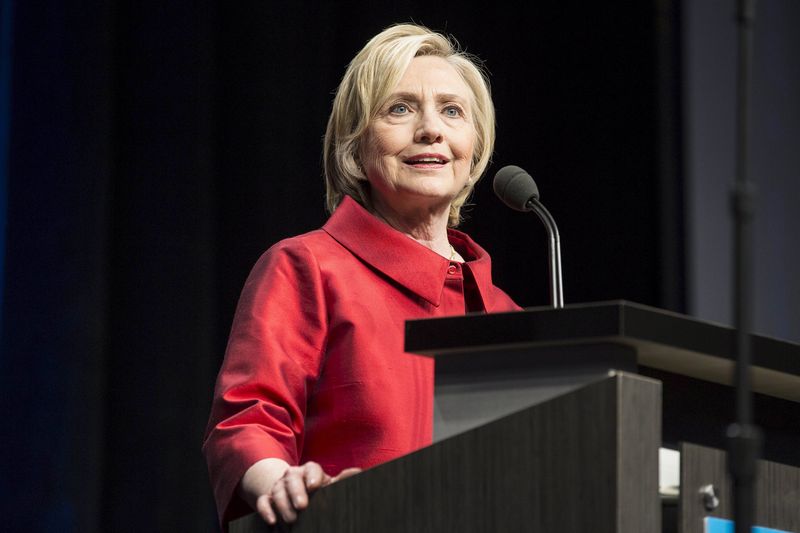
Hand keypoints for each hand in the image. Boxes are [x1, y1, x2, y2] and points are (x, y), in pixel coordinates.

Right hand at [241, 459, 360, 524]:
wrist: (296, 497)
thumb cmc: (318, 492)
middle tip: (302, 507)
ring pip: (277, 490)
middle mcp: (293, 475)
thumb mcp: (329, 486)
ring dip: (283, 505)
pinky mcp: (268, 498)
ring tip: (291, 520)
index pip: (311, 468)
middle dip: (296, 492)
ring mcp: (279, 486)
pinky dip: (266, 510)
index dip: (313, 476)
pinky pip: (263, 501)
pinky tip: (272, 521)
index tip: (315, 486)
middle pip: (292, 478)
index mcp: (310, 471)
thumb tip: (357, 472)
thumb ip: (342, 480)